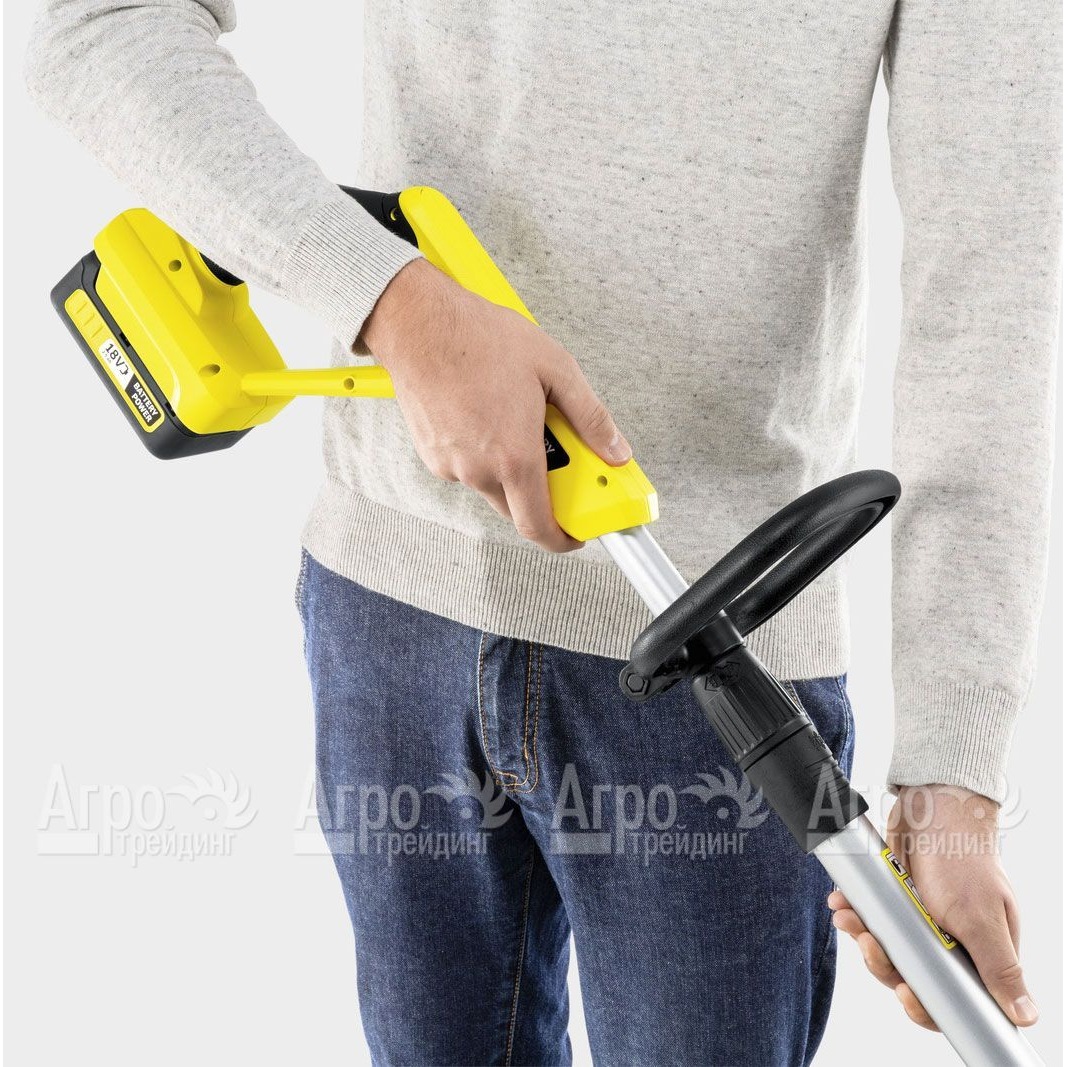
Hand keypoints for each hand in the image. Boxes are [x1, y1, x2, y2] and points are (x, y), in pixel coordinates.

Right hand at [361, 259, 630, 551]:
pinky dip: (484, 452)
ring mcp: (451, 465)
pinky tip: (485, 414)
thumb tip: (615, 449)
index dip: (562, 539)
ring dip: (510, 465)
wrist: (419, 323)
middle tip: (553, 452)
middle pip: (518, 507)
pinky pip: (467, 468)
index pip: (538, 526)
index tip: (575, 533)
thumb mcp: (555, 369)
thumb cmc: (480, 338)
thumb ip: (591, 417)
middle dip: (540, 490)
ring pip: (492, 484)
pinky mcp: (431, 455)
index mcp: (514, 457)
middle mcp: (479, 470)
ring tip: (514, 417)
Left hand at [828, 785, 1036, 1030]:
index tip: (906, 996)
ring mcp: (923, 920)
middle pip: (915, 976)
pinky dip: (857, 913)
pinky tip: (843, 904)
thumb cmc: (963, 860)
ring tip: (848, 919)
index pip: (957, 999)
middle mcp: (953, 941)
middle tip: (871, 947)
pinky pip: (874, 918)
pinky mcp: (898, 900)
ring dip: (865, 937)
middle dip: (887, 966)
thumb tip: (1026, 1017)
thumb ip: (999, 968)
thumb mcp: (981, 918)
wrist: (934, 806)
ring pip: (889, 948)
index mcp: (982, 953)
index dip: (929, 1006)